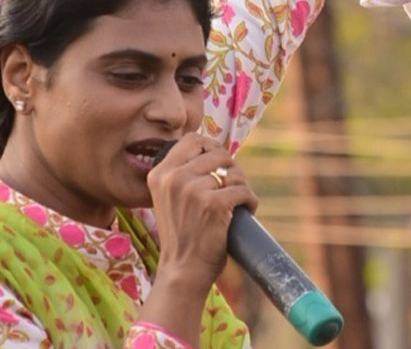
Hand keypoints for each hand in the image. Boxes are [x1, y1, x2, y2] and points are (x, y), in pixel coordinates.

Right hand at [146, 135, 257, 291]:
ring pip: (234, 173)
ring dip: (242, 187)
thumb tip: (214, 150)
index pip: (193, 140)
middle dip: (232, 170)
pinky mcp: (213, 204)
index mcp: (160, 174)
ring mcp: (192, 190)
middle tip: (232, 189)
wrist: (182, 271)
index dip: (212, 147)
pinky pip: (243, 191)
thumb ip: (184, 174)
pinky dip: (250, 201)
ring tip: (238, 202)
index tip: (220, 164)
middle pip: (218, 154)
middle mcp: (173, 178)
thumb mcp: (171, 198)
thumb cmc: (182, 234)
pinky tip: (247, 211)